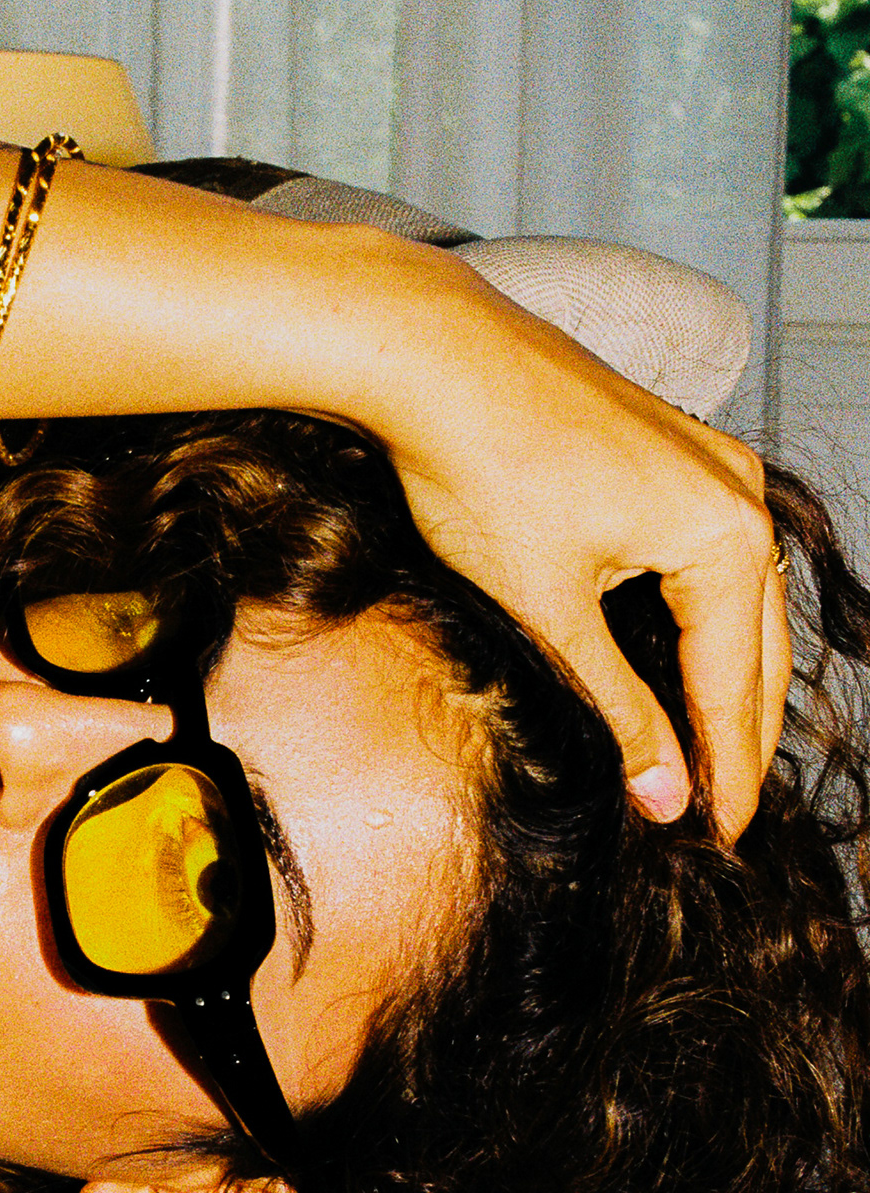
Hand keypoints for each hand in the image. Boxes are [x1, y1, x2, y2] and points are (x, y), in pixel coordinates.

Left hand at [383, 273, 785, 841]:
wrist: (436, 357)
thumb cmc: (483, 470)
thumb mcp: (549, 612)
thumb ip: (618, 709)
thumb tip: (665, 795)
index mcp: (724, 536)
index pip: (735, 684)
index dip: (727, 769)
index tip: (720, 834)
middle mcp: (737, 494)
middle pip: (755, 643)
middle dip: (740, 730)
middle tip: (724, 809)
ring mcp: (708, 462)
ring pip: (738, 597)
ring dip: (726, 674)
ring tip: (712, 748)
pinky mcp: (668, 449)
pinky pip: (707, 553)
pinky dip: (701, 615)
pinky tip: (681, 654)